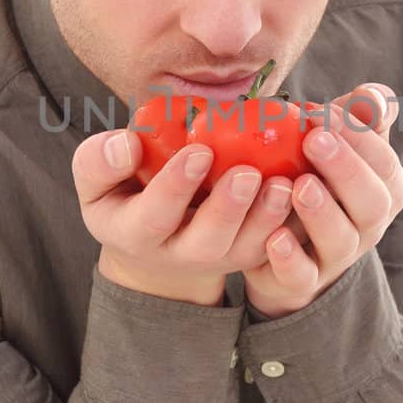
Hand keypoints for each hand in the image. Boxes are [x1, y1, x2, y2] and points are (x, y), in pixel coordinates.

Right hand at [71, 125, 295, 306]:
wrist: (156, 233)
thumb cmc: (125, 191)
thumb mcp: (96, 180)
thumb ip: (99, 162)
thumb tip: (127, 144)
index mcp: (135, 234)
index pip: (153, 217)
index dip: (175, 187)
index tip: (197, 151)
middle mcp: (178, 254)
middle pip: (206, 242)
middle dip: (228, 209)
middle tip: (248, 173)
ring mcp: (218, 258)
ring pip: (246, 248)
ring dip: (267, 217)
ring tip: (284, 183)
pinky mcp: (249, 253)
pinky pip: (274, 242)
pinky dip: (293, 217)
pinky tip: (307, 183)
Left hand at [242, 83, 402, 317]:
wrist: (279, 246)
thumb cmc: (313, 179)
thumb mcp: (335, 146)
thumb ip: (356, 118)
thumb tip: (373, 96)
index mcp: (381, 191)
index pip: (385, 165)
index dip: (360, 138)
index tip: (322, 112)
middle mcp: (366, 227)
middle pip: (372, 204)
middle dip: (346, 170)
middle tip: (313, 139)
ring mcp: (335, 258)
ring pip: (341, 241)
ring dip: (322, 212)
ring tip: (298, 184)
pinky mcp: (301, 282)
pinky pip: (302, 276)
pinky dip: (290, 259)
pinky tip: (273, 237)